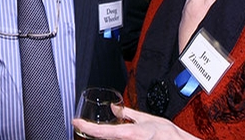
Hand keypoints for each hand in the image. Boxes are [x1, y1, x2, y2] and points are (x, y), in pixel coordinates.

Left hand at [72, 104, 200, 139]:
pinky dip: (113, 138)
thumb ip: (128, 114)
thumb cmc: (168, 135)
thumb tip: (114, 108)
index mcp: (130, 134)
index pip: (103, 131)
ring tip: (96, 129)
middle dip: (93, 133)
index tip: (76, 122)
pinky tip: (112, 135)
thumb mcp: (146, 119)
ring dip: (104, 136)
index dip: (86, 127)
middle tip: (83, 126)